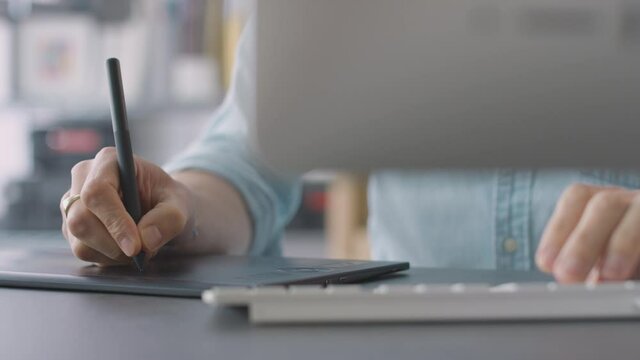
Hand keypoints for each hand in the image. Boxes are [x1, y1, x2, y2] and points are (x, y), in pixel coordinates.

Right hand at [61, 147, 191, 264]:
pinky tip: (125, 249)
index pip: (97, 192)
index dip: (114, 222)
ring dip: (113, 254)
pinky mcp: (71, 226)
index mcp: (109, 160)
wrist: (161, 207)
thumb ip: (169, 219)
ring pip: (79, 241)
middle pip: (81, 219)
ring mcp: (72, 203)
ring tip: (139, 247)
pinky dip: (107, 258)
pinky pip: (82, 251)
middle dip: (114, 244)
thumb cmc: (168, 199)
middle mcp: (83, 178)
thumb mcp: (180, 204)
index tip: (135, 247)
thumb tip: (146, 240)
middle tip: (143, 251)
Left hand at [536, 183, 639, 282]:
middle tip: (568, 275)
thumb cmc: (625, 265)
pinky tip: (636, 275)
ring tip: (610, 275)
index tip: (546, 263)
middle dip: (583, 241)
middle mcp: (633, 202)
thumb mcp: (601, 266)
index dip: (558, 229)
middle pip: (605, 205)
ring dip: (622, 244)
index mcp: (604, 204)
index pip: (577, 199)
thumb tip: (567, 282)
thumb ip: (584, 268)